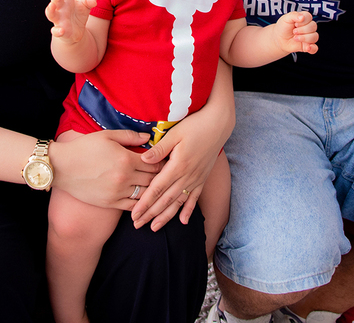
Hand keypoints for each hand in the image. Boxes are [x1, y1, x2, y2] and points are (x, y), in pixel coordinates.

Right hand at [45, 0, 94, 44]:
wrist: (77, 32)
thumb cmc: (79, 15)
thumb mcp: (86, 6)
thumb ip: (90, 1)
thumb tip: (93, 1)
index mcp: (67, 0)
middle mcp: (60, 8)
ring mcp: (59, 20)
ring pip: (50, 14)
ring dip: (50, 9)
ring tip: (52, 5)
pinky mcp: (60, 31)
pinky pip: (55, 31)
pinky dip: (57, 31)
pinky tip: (61, 30)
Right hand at [48, 130, 158, 209]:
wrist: (61, 167)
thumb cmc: (83, 148)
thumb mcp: (107, 136)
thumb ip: (130, 136)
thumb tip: (149, 137)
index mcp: (126, 158)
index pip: (155, 163)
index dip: (164, 162)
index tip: (169, 161)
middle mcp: (125, 177)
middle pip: (153, 179)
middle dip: (162, 177)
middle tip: (170, 175)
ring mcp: (118, 192)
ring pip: (145, 194)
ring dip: (154, 191)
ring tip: (161, 188)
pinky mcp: (110, 203)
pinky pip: (133, 206)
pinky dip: (142, 204)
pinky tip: (146, 201)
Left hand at [131, 106, 228, 230]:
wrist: (219, 124)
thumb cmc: (195, 125)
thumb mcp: (175, 133)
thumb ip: (160, 149)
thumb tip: (143, 160)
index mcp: (178, 165)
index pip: (157, 189)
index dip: (145, 203)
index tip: (134, 214)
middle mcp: (187, 176)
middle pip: (165, 200)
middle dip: (151, 214)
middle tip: (137, 225)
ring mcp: (196, 178)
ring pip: (178, 202)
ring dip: (166, 216)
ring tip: (154, 228)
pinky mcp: (203, 178)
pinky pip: (194, 198)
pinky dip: (188, 210)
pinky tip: (182, 221)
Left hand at [272, 11, 317, 55]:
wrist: (279, 39)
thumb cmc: (283, 27)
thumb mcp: (286, 19)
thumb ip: (294, 15)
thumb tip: (302, 17)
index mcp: (304, 18)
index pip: (309, 17)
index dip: (303, 21)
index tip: (295, 24)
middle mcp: (309, 27)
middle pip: (313, 26)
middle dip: (303, 29)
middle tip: (294, 31)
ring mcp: (309, 37)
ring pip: (314, 37)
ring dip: (305, 38)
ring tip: (295, 38)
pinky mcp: (307, 46)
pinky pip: (314, 48)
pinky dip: (312, 48)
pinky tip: (307, 48)